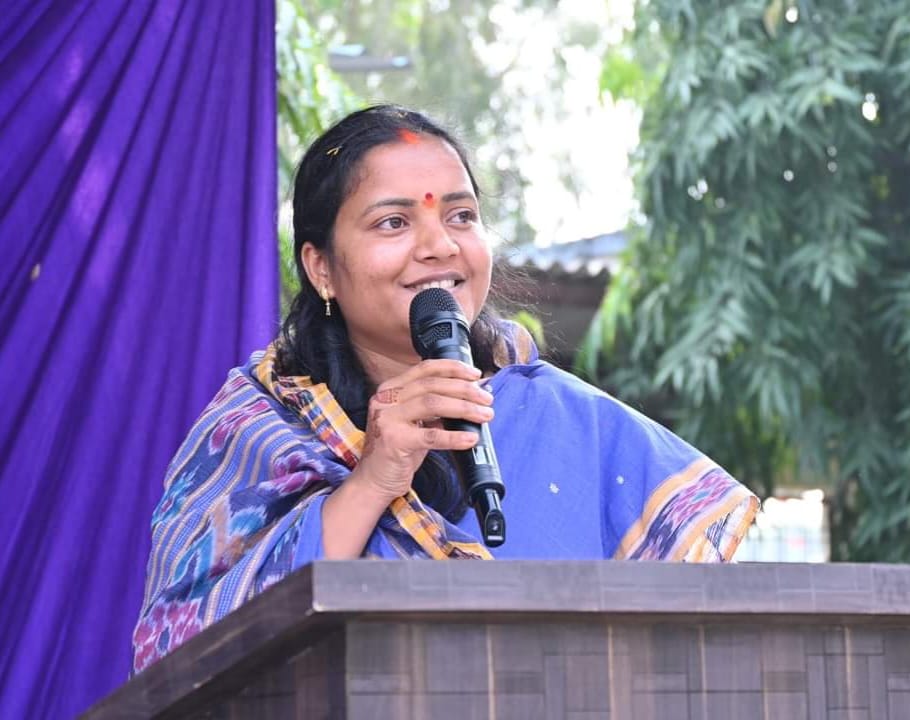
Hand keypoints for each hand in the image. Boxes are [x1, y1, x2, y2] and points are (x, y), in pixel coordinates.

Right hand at [353, 359, 494, 502]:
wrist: (374, 480)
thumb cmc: (397, 450)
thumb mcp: (415, 422)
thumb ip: (435, 407)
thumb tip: (472, 395)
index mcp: (391, 389)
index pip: (425, 369)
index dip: (453, 369)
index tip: (476, 375)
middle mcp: (386, 399)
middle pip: (432, 385)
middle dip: (465, 390)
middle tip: (487, 399)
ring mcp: (387, 419)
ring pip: (432, 403)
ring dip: (464, 408)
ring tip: (485, 415)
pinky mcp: (393, 441)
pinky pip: (430, 436)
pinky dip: (454, 437)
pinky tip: (470, 438)